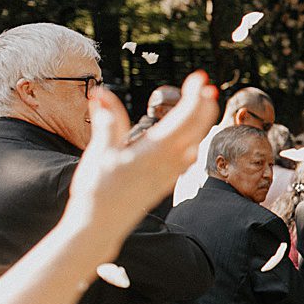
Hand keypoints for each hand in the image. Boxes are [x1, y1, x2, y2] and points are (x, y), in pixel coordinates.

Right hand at [64, 71, 218, 231]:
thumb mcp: (100, 151)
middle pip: (197, 127)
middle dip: (203, 104)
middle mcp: (171, 161)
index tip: (200, 78)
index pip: (185, 117)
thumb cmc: (98, 189)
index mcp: (156, 150)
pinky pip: (187, 156)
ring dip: (200, 121)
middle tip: (205, 84)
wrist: (102, 225)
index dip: (195, 96)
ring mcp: (172, 173)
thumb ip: (108, 122)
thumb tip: (102, 94)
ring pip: (195, 141)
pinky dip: (191, 139)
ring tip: (201, 102)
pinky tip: (188, 136)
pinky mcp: (168, 181)